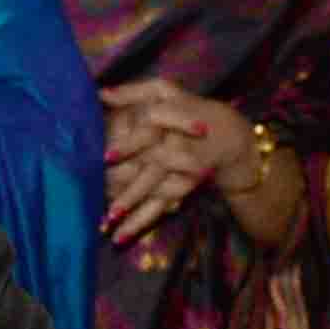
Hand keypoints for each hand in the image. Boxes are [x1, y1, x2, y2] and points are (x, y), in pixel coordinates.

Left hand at [98, 73, 229, 239]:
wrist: (227, 133)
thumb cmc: (188, 108)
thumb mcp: (164, 91)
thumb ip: (133, 92)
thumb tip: (102, 93)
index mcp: (169, 121)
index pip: (149, 133)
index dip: (129, 144)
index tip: (106, 157)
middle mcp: (177, 147)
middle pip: (151, 170)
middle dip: (127, 188)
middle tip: (103, 199)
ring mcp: (181, 171)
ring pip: (155, 192)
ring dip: (132, 208)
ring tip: (107, 222)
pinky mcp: (182, 188)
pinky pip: (159, 207)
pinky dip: (139, 222)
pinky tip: (119, 237)